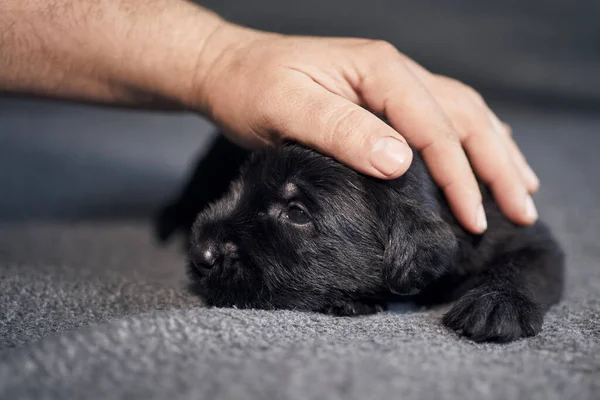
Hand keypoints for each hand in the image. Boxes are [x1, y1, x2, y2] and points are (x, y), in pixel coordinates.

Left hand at [190, 22, 539, 233]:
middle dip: (497, 166)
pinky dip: (472, 140)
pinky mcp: (384, 101)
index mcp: (379, 70)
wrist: (230, 71)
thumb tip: (399, 161)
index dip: (458, 175)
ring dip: (496, 152)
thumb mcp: (289, 107)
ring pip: (463, 114)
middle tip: (524, 210)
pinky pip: (443, 116)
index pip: (433, 126)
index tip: (474, 218)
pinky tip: (488, 155)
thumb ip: (342, 130)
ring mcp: (393, 84)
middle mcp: (395, 72)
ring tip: (522, 188)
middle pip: (464, 116)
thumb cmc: (251, 87)